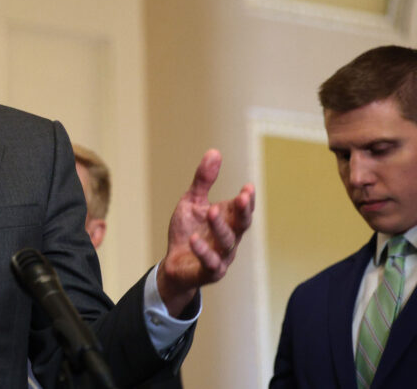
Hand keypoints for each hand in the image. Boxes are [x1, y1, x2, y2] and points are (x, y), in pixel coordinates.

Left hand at [157, 149, 254, 315]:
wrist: (175, 264)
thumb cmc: (188, 231)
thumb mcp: (192, 202)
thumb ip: (203, 180)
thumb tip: (215, 151)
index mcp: (228, 221)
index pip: (242, 210)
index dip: (247, 200)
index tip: (248, 187)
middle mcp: (230, 238)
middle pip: (241, 225)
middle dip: (243, 211)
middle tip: (242, 197)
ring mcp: (222, 256)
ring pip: (226, 242)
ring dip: (220, 227)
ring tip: (211, 211)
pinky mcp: (209, 272)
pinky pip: (210, 263)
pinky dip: (203, 251)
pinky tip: (195, 239)